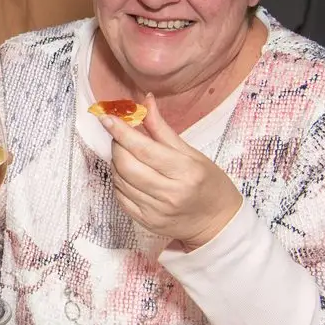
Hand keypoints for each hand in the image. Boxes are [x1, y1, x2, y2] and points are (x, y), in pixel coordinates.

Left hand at [98, 95, 242, 249]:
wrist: (217, 222)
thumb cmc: (208, 183)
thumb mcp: (192, 153)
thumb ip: (162, 129)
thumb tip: (145, 101)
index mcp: (185, 171)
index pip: (143, 149)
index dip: (121, 131)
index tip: (107, 118)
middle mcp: (170, 193)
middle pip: (126, 165)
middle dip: (117, 146)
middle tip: (121, 138)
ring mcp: (156, 211)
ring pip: (120, 180)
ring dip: (117, 163)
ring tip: (128, 156)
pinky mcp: (145, 222)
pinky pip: (120, 197)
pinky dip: (119, 181)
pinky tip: (129, 175)